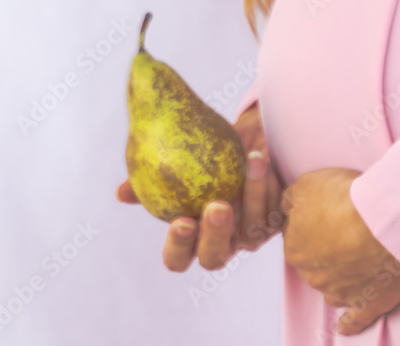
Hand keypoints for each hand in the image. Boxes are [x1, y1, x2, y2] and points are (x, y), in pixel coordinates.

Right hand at [117, 102, 286, 270]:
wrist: (246, 140)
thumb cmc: (203, 155)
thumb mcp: (179, 163)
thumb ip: (150, 179)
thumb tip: (123, 193)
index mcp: (192, 238)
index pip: (177, 259)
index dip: (178, 248)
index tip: (180, 221)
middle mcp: (222, 244)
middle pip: (214, 258)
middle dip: (216, 235)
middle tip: (217, 206)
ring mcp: (250, 236)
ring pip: (251, 231)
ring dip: (252, 195)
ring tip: (252, 161)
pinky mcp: (276, 220)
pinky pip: (274, 211)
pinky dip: (270, 185)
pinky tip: (264, 161)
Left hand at [282, 168, 399, 334]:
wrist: (383, 220)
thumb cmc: (345, 199)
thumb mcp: (306, 184)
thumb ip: (291, 198)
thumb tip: (287, 206)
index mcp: (295, 248)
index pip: (298, 237)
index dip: (314, 224)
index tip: (330, 215)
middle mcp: (312, 275)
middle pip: (316, 263)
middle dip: (329, 250)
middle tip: (350, 231)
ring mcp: (339, 293)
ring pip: (333, 287)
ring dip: (342, 277)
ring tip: (360, 262)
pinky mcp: (366, 305)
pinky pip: (353, 320)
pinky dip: (350, 323)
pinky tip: (344, 325)